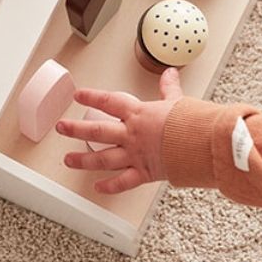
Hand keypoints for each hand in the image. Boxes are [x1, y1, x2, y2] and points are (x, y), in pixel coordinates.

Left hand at [56, 68, 183, 193]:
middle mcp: (132, 134)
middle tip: (61, 128)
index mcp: (138, 114)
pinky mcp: (144, 173)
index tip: (78, 95)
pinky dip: (109, 186)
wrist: (201, 144)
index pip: (109, 102)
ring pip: (102, 158)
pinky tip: (97, 187)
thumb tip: (169, 73)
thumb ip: (169, 88)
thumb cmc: (191, 122)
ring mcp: (135, 154)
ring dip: (83, 160)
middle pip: (97, 130)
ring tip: (68, 160)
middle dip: (75, 129)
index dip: (91, 96)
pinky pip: (122, 182)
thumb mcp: (177, 101)